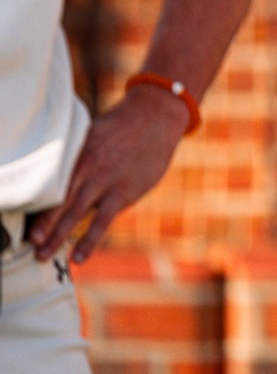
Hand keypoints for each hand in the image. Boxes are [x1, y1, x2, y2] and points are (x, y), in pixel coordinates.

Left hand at [29, 86, 189, 261]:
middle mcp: (87, 168)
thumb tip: (59, 176)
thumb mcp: (92, 134)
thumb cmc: (121, 127)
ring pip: (76, 212)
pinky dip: (90, 238)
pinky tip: (79, 257)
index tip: (23, 219)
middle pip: (58, 200)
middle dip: (41, 224)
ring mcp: (106, 181)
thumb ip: (77, 157)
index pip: (49, 183)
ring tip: (42, 255)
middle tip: (27, 243)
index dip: (34, 203)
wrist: (155, 117)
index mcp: (76, 154)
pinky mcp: (125, 192)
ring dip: (58, 235)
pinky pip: (103, 220)